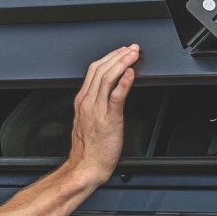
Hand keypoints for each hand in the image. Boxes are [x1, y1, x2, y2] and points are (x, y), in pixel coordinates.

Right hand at [64, 44, 139, 188]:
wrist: (86, 166)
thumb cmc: (89, 148)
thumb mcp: (87, 120)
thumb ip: (95, 104)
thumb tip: (108, 91)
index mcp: (83, 100)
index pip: (94, 70)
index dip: (109, 57)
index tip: (121, 51)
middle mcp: (88, 102)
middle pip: (101, 69)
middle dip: (118, 55)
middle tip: (132, 48)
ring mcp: (98, 110)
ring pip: (108, 78)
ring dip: (122, 63)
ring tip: (133, 55)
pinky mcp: (110, 120)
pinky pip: (116, 97)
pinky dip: (124, 83)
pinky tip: (131, 74)